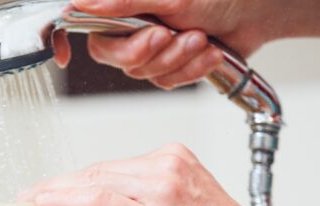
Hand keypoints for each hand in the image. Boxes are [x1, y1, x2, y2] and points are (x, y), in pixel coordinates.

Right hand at [53, 0, 276, 88]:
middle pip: (113, 57)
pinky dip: (190, 70)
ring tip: (199, 38)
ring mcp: (152, 48)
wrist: (258, 11)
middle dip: (146, 52)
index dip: (65, 39)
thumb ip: (122, 2)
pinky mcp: (170, 66)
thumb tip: (82, 3)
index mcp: (123, 5)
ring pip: (143, 74)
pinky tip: (208, 52)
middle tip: (168, 35)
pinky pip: (166, 83)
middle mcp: (132, 25)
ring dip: (176, 60)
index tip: (61, 56)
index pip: (81, 22)